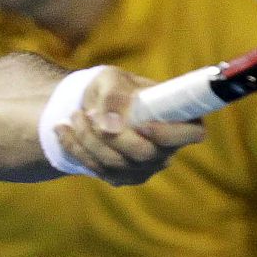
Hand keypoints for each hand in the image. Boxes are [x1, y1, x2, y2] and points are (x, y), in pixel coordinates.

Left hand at [54, 67, 204, 185]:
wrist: (94, 105)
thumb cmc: (112, 88)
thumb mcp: (111, 79)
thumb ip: (113, 96)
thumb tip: (110, 126)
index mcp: (179, 119)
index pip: (193, 133)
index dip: (171, 133)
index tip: (143, 123)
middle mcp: (167, 149)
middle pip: (144, 154)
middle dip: (112, 135)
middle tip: (87, 112)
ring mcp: (145, 168)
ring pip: (116, 163)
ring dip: (87, 139)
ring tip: (73, 115)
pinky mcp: (122, 177)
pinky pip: (98, 169)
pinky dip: (76, 148)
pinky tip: (63, 129)